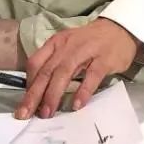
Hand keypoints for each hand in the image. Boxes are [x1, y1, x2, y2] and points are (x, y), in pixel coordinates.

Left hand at [18, 20, 138, 119]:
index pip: (35, 63)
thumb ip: (54, 63)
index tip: (24, 104)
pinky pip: (91, 76)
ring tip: (46, 113)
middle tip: (25, 114)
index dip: (28, 84)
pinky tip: (76, 105)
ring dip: (53, 94)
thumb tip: (39, 90)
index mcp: (56, 43)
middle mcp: (67, 46)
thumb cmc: (90, 42)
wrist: (120, 28)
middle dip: (34, 94)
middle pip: (46, 71)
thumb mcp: (68, 46)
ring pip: (64, 73)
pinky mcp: (103, 60)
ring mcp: (86, 51)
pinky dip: (82, 91)